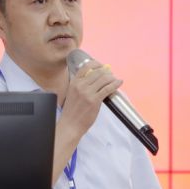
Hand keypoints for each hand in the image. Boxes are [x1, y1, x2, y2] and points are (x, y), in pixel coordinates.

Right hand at [51, 61, 122, 183]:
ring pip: (104, 79)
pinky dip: (115, 84)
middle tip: (111, 75)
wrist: (70, 124)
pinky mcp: (95, 100)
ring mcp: (87, 93)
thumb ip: (81, 85)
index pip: (86, 66)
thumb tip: (94, 77)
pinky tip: (119, 83)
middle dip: (107, 72)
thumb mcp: (72, 93)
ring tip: (115, 79)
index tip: (103, 66)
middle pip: (98, 72)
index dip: (97, 64)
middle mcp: (80, 85)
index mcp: (74, 82)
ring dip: (112, 78)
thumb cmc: (72, 111)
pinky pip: (108, 88)